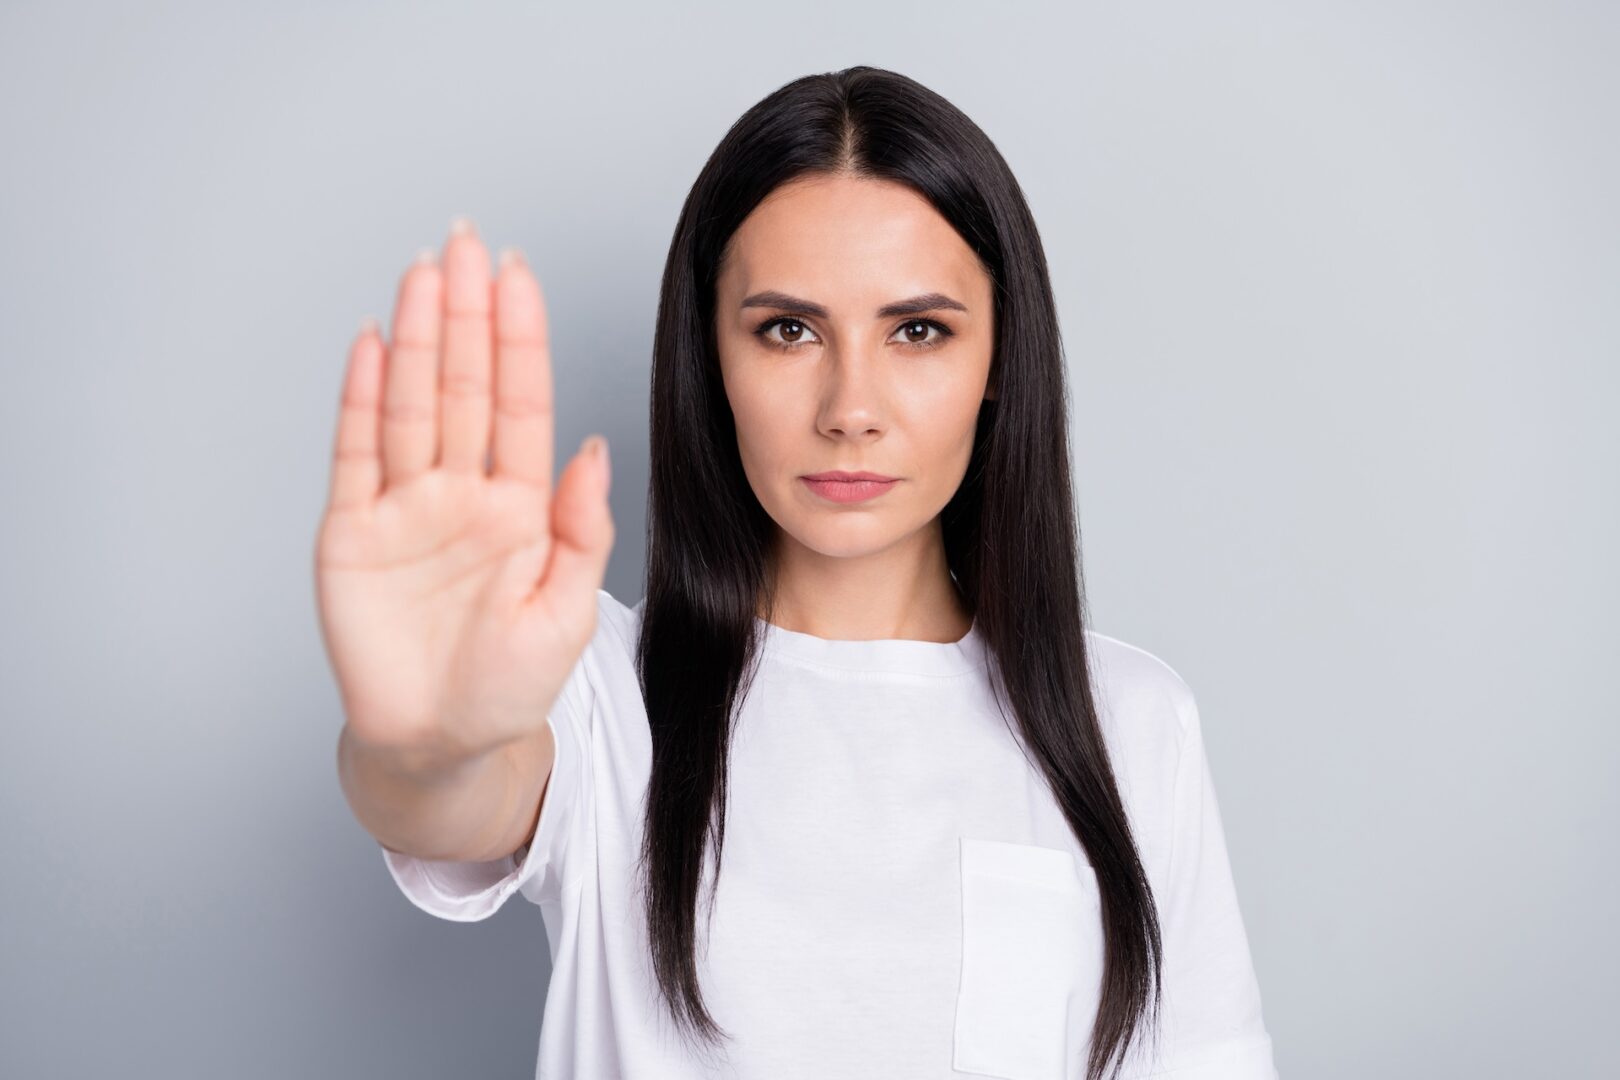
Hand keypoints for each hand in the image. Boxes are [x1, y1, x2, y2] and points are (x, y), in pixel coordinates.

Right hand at [313, 217, 614, 764]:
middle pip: (462, 385)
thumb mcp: (566, 613)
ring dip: (413, 337)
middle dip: (465, 314)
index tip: (519, 274)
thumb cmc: (510, 684)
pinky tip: (368, 341)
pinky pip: (355, 452)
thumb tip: (594, 447)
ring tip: (423, 272)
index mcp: (521, 506)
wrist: (442, 742)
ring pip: (410, 403)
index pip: (521, 403)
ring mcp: (405, 507)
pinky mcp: (351, 532)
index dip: (519, 338)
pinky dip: (358, 397)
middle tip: (466, 241)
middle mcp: (462, 491)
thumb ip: (581, 531)